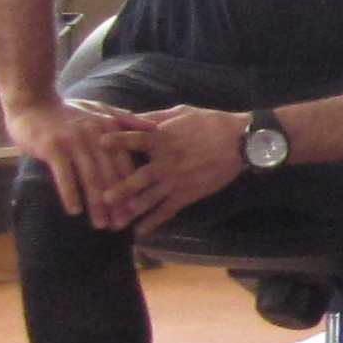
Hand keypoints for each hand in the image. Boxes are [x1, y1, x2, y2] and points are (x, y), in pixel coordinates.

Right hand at [9, 95, 141, 226]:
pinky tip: (74, 211)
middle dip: (117, 202)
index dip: (132, 188)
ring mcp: (74, 141)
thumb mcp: (100, 110)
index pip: (125, 163)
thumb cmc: (67, 111)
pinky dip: (70, 194)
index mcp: (110, 128)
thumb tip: (155, 127)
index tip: (138, 210)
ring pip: (90, 178)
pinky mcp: (53, 147)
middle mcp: (95, 135)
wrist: (32, 102)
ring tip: (101, 224)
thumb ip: (126, 120)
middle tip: (122, 224)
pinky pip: (64, 175)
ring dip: (96, 204)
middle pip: (110, 174)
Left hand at [113, 106, 252, 233]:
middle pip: (139, 177)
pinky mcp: (188, 194)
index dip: (119, 141)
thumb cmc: (211, 123)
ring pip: (150, 198)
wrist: (242, 142)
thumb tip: (126, 115)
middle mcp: (167, 162)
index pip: (136, 139)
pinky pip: (167, 211)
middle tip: (104, 199)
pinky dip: (153, 222)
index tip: (100, 144)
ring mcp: (177, 181)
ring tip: (116, 222)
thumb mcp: (182, 112)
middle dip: (121, 189)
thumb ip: (153, 117)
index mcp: (164, 138)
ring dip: (132, 211)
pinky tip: (140, 231)